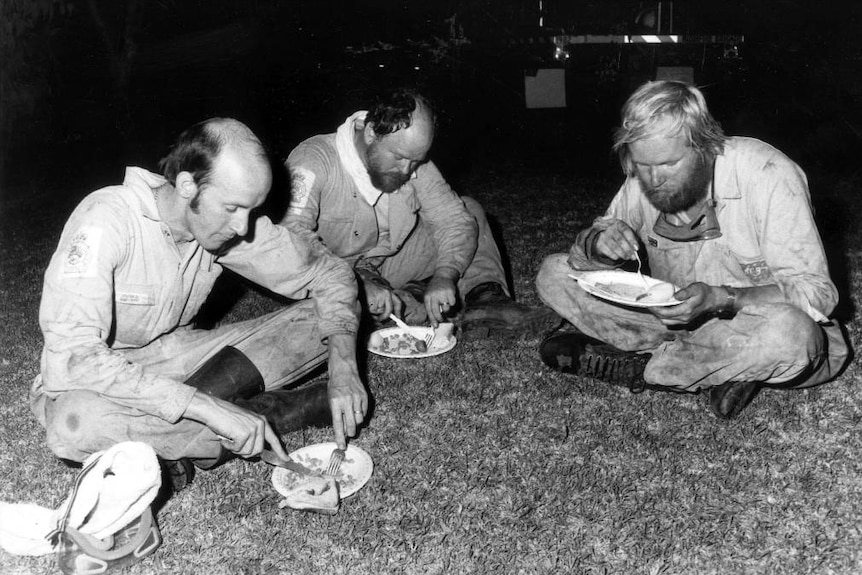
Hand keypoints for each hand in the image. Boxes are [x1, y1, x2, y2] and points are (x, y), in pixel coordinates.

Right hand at [184, 392, 288, 459]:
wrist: (213, 409)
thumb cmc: (225, 418)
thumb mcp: (244, 424)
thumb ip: (254, 435)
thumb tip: (258, 452)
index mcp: (262, 421)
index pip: (274, 439)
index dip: (280, 451)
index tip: (286, 460)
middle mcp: (260, 424)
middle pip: (258, 451)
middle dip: (245, 452)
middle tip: (234, 444)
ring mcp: (254, 428)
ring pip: (248, 452)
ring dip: (236, 449)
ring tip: (229, 437)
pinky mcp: (245, 434)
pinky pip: (238, 450)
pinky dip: (229, 446)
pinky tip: (225, 437)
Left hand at [326, 333, 367, 449]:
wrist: (344, 370)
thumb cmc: (335, 386)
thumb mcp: (331, 400)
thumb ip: (337, 414)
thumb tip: (342, 430)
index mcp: (335, 402)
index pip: (338, 424)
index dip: (340, 437)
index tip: (341, 446)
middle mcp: (346, 401)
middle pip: (351, 424)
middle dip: (350, 433)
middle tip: (349, 435)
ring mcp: (357, 399)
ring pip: (359, 420)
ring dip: (356, 424)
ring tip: (352, 421)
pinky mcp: (364, 397)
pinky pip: (364, 412)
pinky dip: (361, 415)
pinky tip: (357, 412)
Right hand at [363, 278, 402, 321]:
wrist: (359, 282)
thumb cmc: (368, 289)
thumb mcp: (379, 294)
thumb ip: (384, 304)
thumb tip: (387, 316)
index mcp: (388, 291)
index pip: (397, 302)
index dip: (398, 312)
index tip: (399, 318)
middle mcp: (387, 293)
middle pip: (389, 309)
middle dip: (384, 316)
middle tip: (380, 319)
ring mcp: (381, 296)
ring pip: (380, 311)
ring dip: (375, 311)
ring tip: (370, 303)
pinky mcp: (374, 300)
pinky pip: (373, 310)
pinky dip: (370, 310)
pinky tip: (367, 303)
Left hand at [424, 271, 457, 325]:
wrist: (442, 276)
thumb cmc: (435, 289)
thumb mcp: (429, 295)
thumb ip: (431, 306)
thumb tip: (434, 321)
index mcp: (427, 297)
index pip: (429, 310)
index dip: (432, 319)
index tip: (435, 326)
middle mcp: (433, 295)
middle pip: (436, 311)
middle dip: (439, 318)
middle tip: (442, 319)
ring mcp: (442, 293)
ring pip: (446, 308)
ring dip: (447, 309)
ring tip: (446, 304)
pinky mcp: (450, 291)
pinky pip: (452, 303)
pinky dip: (452, 303)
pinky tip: (450, 299)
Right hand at [593, 221, 639, 261]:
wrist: (603, 238)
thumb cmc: (619, 236)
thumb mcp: (626, 235)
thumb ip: (632, 241)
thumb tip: (635, 250)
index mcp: (618, 224)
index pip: (626, 231)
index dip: (632, 240)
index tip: (637, 248)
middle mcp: (609, 228)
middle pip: (620, 240)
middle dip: (628, 249)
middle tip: (633, 257)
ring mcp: (603, 236)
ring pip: (614, 247)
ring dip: (622, 254)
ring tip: (627, 258)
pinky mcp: (599, 244)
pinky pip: (608, 252)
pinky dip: (614, 256)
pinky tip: (618, 258)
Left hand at [648, 282, 724, 325]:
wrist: (712, 299)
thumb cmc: (703, 292)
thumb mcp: (695, 288)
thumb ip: (685, 292)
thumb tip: (675, 296)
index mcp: (686, 311)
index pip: (666, 313)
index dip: (655, 309)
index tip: (648, 303)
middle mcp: (684, 318)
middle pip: (664, 319)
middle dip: (654, 312)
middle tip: (648, 303)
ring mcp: (684, 320)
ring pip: (666, 321)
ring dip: (658, 315)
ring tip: (653, 305)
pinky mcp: (683, 320)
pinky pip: (670, 320)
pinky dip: (663, 315)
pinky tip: (661, 308)